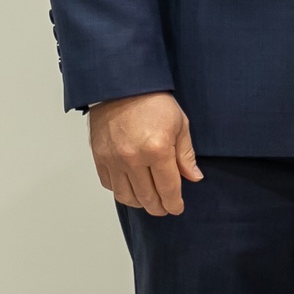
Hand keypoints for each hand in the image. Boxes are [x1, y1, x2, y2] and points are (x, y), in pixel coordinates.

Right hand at [88, 91, 202, 215]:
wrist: (122, 85)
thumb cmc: (153, 101)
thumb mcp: (179, 124)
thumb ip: (186, 155)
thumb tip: (194, 178)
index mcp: (157, 150)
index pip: (168, 189)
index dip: (174, 203)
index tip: (177, 207)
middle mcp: (133, 158)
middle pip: (147, 198)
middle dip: (159, 207)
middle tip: (164, 208)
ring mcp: (114, 159)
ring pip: (126, 197)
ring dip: (139, 203)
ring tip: (148, 200)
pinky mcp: (99, 156)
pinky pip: (109, 185)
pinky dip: (120, 190)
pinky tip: (130, 187)